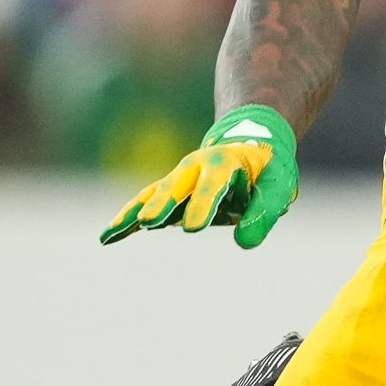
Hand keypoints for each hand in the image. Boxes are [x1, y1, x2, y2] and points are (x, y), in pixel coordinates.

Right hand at [100, 105, 300, 249]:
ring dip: (134, 213)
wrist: (246, 143)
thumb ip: (264, 212)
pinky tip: (108, 238)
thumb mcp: (277, 186)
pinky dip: (127, 220)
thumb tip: (245, 242)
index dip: (203, 204)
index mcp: (225, 162)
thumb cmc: (264, 168)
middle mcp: (195, 168)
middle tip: (148, 222)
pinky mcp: (168, 194)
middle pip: (175, 185)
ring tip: (113, 232)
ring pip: (152, 195)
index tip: (192, 228)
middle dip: (162, 204)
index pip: (213, 184)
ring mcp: (178, 180)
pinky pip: (144, 205)